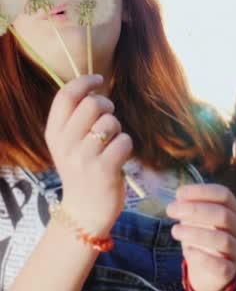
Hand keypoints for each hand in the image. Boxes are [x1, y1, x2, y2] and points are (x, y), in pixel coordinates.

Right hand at [45, 74, 132, 235]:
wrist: (85, 211)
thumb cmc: (83, 170)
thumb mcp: (68, 144)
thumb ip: (75, 118)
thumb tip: (94, 88)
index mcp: (54, 133)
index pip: (66, 95)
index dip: (84, 82)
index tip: (98, 78)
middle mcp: (65, 144)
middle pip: (92, 103)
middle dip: (107, 106)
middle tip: (108, 119)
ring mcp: (83, 158)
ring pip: (110, 122)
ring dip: (118, 130)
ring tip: (111, 144)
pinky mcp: (103, 170)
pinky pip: (124, 141)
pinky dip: (126, 146)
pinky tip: (119, 158)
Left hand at [167, 184, 235, 290]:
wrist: (206, 271)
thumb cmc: (201, 236)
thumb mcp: (195, 218)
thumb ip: (190, 205)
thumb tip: (180, 196)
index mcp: (234, 210)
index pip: (224, 194)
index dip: (202, 191)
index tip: (179, 193)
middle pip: (223, 214)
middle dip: (195, 210)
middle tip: (171, 210)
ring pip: (222, 240)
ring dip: (195, 233)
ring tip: (175, 230)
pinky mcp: (230, 271)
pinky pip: (220, 265)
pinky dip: (202, 257)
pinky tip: (187, 251)